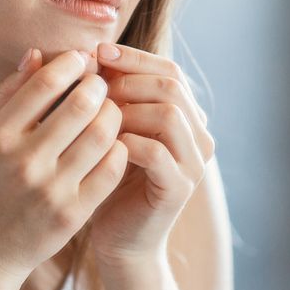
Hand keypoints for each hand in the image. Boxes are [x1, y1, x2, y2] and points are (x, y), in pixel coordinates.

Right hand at [0, 49, 128, 286]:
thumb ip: (4, 95)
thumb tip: (36, 55)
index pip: (45, 83)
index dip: (70, 64)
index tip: (81, 59)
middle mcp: (24, 161)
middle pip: (81, 104)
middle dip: (98, 85)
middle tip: (102, 83)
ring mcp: (51, 190)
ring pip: (101, 135)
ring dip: (113, 114)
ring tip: (110, 110)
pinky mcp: (73, 215)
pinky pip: (110, 170)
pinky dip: (118, 149)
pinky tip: (112, 143)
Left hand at [85, 42, 214, 265]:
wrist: (119, 238)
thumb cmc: (108, 178)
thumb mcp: (110, 128)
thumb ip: (111, 94)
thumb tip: (91, 51)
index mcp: (186, 116)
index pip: (169, 69)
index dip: (134, 57)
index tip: (98, 52)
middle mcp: (198, 136)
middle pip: (172, 86)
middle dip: (129, 79)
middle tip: (94, 84)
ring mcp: (193, 163)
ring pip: (168, 114)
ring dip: (128, 108)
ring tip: (96, 114)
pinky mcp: (179, 188)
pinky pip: (157, 152)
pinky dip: (127, 141)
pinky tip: (102, 144)